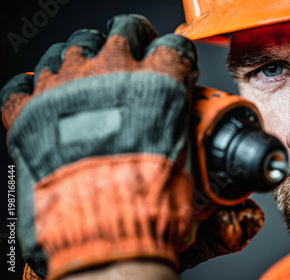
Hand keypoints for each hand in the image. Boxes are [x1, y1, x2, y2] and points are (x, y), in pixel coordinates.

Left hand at [1, 14, 197, 279]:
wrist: (106, 232)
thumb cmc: (150, 203)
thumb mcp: (185, 158)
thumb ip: (177, 124)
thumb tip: (175, 118)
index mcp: (156, 84)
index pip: (171, 46)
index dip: (174, 52)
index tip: (173, 60)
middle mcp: (109, 75)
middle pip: (122, 33)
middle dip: (132, 40)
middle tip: (134, 54)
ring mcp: (65, 89)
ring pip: (72, 46)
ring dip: (85, 55)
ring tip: (89, 71)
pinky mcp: (29, 113)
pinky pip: (22, 84)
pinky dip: (33, 86)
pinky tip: (44, 93)